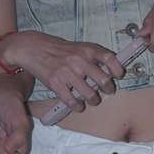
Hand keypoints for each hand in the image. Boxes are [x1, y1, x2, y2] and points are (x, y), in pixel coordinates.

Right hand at [6, 31, 125, 113]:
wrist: (34, 48)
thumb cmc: (60, 50)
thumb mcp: (80, 47)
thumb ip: (94, 57)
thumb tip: (112, 71)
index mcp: (88, 49)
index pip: (110, 58)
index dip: (117, 69)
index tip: (118, 76)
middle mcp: (79, 60)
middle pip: (103, 80)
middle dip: (108, 89)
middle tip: (107, 91)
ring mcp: (67, 72)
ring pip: (89, 94)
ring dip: (94, 100)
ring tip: (93, 100)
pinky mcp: (56, 83)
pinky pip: (72, 101)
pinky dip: (77, 106)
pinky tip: (78, 105)